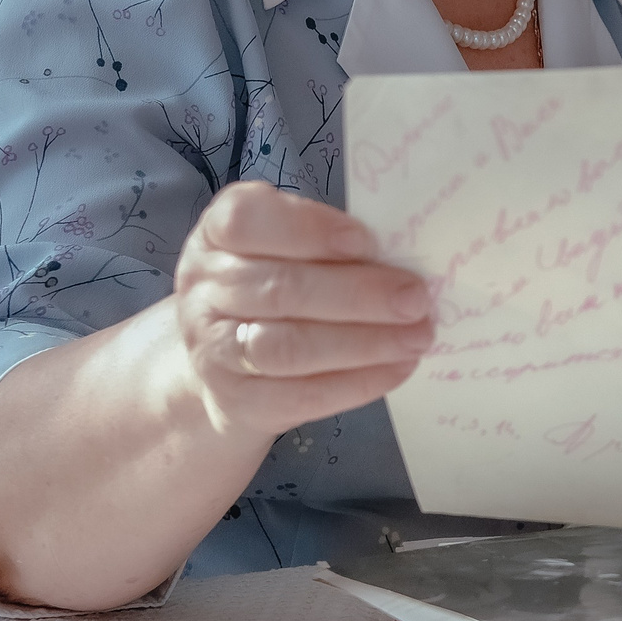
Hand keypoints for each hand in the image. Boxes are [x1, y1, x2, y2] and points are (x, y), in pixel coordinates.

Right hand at [168, 180, 434, 440]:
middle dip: (357, 294)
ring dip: (362, 343)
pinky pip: (300, 395)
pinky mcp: (236, 401)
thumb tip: (402, 257)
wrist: (226, 365)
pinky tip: (397, 368)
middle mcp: (204, 287)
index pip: (247, 219)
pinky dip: (356, 382)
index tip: (368, 242)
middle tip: (415, 299)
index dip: (309, 229)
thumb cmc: (274, 285)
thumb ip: (330, 245)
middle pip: (280, 290)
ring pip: (288, 347)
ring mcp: (214, 349)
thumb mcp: (286, 249)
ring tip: (416, 337)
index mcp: (217, 233)